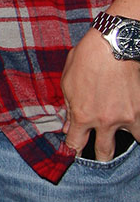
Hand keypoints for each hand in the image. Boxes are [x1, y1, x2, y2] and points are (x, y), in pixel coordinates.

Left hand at [60, 26, 139, 159]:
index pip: (76, 144)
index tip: (74, 154)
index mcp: (83, 116)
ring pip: (134, 141)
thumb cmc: (87, 59)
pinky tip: (136, 124)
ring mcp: (127, 116)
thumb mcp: (68, 83)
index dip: (73, 151)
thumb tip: (67, 125)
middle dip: (101, 157)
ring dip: (128, 140)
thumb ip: (68, 107)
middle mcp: (105, 121)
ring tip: (125, 138)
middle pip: (104, 152)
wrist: (114, 44)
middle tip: (101, 157)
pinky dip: (139, 126)